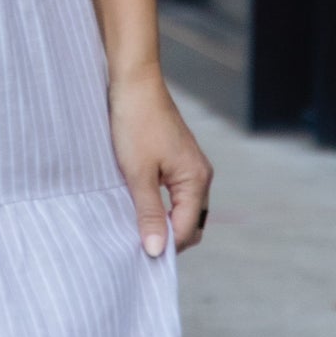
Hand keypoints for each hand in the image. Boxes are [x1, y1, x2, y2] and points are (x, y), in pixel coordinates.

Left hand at [107, 62, 212, 257]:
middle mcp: (201, 176)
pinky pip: (175, 193)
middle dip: (167, 235)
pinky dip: (161, 204)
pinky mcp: (178, 159)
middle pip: (189, 222)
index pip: (188, 230)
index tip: (138, 254)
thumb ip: (149, 213)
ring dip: (163, 219)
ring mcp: (191, 167)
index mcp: (197, 181)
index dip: (165, 246)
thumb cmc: (136, 124)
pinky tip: (138, 203)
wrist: (134, 83)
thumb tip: (157, 251)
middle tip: (135, 240)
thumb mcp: (138, 174)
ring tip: (134, 223)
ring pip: (182, 208)